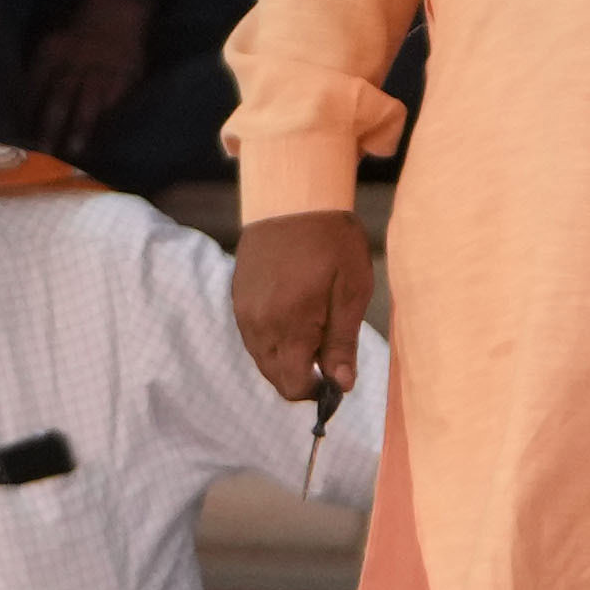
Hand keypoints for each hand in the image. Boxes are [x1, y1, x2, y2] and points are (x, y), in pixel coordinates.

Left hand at [20, 0, 152, 158]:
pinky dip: (107, 119)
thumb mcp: (52, 40)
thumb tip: (24, 100)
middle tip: (43, 150)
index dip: (27, 113)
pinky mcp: (124, 76)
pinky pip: (114, 101)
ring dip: (80, 128)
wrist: (118, 5)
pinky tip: (104, 136)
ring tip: (75, 151)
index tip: (19, 135)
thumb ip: (41, 68)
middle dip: (49, 126)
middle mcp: (73, 64)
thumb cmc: (81, 25)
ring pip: (87, 103)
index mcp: (52, 53)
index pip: (33, 87)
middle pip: (58, 99)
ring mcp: (100, 71)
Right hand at [229, 209, 379, 402]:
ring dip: (288, 358)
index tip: (338, 378)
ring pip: (263, 358)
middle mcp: (258, 324)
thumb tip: (341, 385)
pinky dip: (275, 340)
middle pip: (275, 376)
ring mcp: (244, 312)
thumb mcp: (351, 291)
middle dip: (303, 377)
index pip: (293, 384)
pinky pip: (254, 337)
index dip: (318, 391)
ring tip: (317, 331)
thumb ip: (342, 342)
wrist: (294, 198)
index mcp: (288, 325)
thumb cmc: (332, 241)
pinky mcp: (238, 299)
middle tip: (332, 354)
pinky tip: (297, 318)